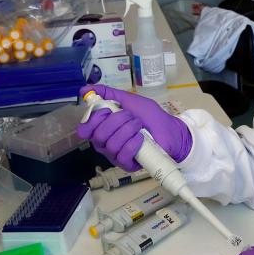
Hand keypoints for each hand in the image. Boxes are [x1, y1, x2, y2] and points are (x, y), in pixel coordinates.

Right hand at [76, 84, 192, 171]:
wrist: (169, 130)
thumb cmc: (149, 116)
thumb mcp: (128, 99)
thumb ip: (107, 93)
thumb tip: (84, 89)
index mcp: (102, 128)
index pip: (84, 129)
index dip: (94, 119)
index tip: (107, 110)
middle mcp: (105, 143)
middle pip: (98, 135)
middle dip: (117, 121)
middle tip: (131, 117)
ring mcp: (115, 155)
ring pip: (111, 144)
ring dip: (128, 130)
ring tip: (139, 126)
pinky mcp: (127, 165)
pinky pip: (122, 156)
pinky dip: (133, 144)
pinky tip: (141, 138)